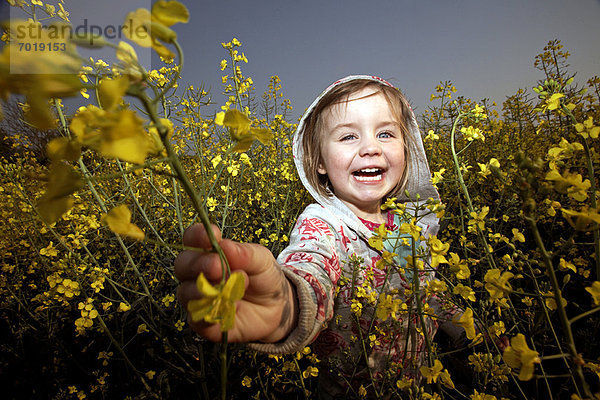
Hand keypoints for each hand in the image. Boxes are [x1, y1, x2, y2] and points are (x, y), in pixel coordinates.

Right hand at [175, 224, 297, 342]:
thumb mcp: (262, 260)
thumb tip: (224, 246)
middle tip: (218, 265)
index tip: (212, 236)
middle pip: (182, 264)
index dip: (197, 235)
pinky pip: (197, 319)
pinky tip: (234, 307)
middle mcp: (197, 274)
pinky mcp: (203, 323)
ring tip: (233, 289)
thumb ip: (244, 253)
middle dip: (198, 263)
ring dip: (206, 289)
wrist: (277, 308)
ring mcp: (198, 299)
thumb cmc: (264, 277)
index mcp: (209, 253)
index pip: (191, 239)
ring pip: (185, 292)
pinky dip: (213, 312)